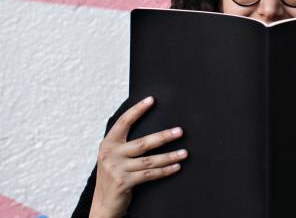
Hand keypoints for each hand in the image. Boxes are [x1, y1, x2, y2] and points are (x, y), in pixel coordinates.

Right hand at [90, 96, 187, 217]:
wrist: (103, 204)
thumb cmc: (113, 176)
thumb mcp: (113, 157)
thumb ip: (124, 144)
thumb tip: (151, 130)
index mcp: (108, 143)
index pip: (123, 122)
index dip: (137, 110)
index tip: (151, 100)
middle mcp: (110, 154)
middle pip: (143, 143)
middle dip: (164, 136)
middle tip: (180, 131)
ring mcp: (116, 169)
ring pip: (150, 160)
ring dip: (170, 156)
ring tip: (184, 152)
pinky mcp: (123, 182)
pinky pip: (149, 174)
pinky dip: (165, 170)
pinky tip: (176, 167)